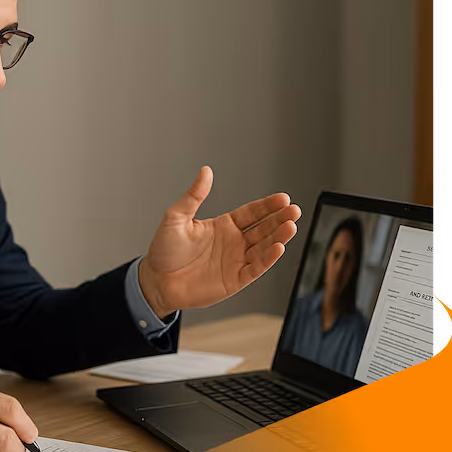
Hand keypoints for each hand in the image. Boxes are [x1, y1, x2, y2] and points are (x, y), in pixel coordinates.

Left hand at [138, 167, 301, 318]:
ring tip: (291, 226)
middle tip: (294, 210)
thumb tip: (205, 171)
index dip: (268, 206)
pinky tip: (278, 248)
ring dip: (278, 237)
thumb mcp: (176, 217)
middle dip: (280, 219)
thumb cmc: (164, 250)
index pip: (252, 213)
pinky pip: (256, 268)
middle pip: (264, 228)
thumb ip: (194, 196)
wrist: (157, 280)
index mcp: (224, 225)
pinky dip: (268, 259)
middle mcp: (234, 242)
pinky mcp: (235, 280)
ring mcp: (236, 261)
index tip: (283, 198)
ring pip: (264, 247)